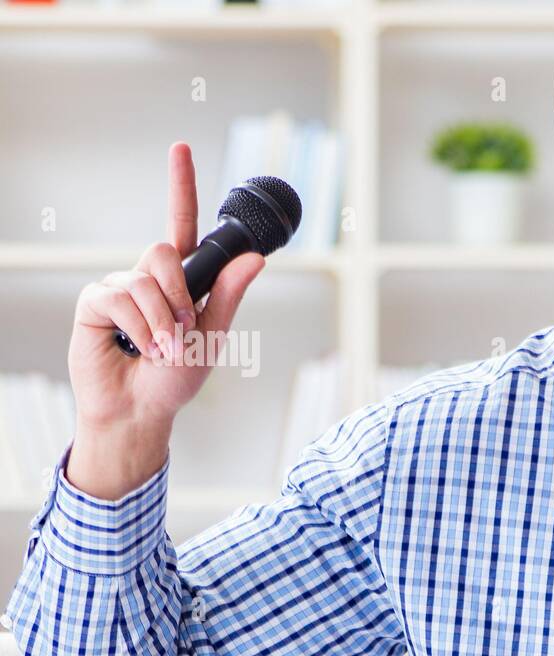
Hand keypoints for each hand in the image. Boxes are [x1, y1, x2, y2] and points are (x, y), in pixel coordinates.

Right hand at [68, 141, 264, 431]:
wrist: (141, 409)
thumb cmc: (175, 377)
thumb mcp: (212, 335)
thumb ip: (229, 294)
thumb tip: (257, 258)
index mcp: (180, 280)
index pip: (181, 224)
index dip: (180, 186)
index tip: (180, 147)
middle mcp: (147, 277)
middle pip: (163, 249)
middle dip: (180, 292)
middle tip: (183, 329)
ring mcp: (118, 287)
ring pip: (145, 277)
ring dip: (162, 319)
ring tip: (162, 348)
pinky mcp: (94, 303)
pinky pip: (120, 298)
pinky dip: (139, 329)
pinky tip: (136, 348)